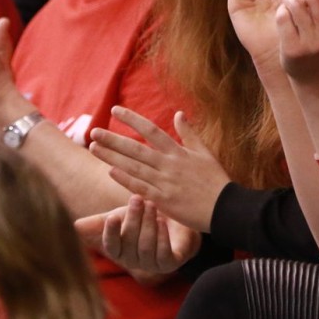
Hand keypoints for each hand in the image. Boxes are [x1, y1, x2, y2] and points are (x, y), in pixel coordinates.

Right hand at [75, 196, 201, 283]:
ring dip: (148, 224)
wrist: (175, 221)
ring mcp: (152, 264)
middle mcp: (133, 261)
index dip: (110, 233)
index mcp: (119, 251)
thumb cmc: (143, 218)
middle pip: (130, 243)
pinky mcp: (170, 264)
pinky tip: (162, 222)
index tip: (112, 217)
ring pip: (146, 246)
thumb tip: (74, 226)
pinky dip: (162, 237)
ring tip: (151, 204)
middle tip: (137, 198)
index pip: (111, 245)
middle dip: (133, 219)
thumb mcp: (121, 216)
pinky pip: (164, 254)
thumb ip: (100, 222)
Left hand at [87, 107, 228, 231]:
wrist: (226, 208)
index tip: (115, 110)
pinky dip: (125, 179)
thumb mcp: (205, 153)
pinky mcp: (164, 200)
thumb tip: (178, 113)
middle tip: (93, 131)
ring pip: (133, 167)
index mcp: (178, 152)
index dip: (132, 118)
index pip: (151, 129)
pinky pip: (141, 188)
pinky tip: (110, 171)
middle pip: (136, 148)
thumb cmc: (216, 180)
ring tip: (94, 148)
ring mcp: (165, 182)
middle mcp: (169, 164)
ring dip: (112, 157)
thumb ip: (189, 133)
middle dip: (113, 139)